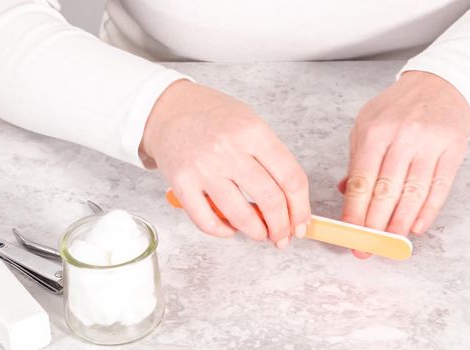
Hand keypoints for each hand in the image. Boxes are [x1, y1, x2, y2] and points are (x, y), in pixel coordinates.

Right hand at [142, 80, 310, 247]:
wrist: (168, 109)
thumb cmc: (212, 117)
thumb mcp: (250, 123)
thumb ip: (270, 158)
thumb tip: (290, 201)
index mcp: (253, 131)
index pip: (291, 178)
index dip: (301, 208)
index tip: (301, 222)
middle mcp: (229, 149)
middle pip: (270, 200)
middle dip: (282, 226)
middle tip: (284, 236)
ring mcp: (204, 168)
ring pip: (241, 215)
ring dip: (257, 233)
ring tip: (261, 234)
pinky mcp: (181, 183)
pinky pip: (206, 220)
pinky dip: (223, 232)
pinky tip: (231, 229)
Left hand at [341, 71, 469, 258]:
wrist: (439, 84)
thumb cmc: (397, 109)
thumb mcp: (367, 125)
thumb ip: (356, 160)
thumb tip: (346, 194)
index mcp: (374, 132)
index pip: (361, 181)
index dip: (355, 212)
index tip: (350, 235)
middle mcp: (402, 137)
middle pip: (386, 191)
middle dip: (374, 225)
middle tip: (366, 248)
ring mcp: (429, 143)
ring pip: (412, 193)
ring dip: (400, 223)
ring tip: (390, 243)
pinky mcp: (453, 149)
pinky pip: (439, 187)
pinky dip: (427, 211)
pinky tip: (417, 228)